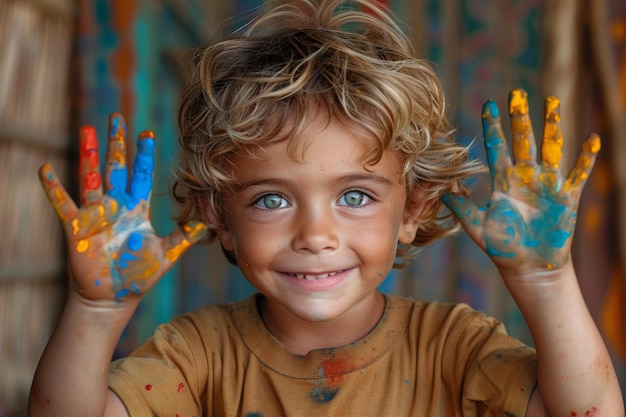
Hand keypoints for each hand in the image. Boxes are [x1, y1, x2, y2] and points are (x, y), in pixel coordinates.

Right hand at [39, 113, 206, 301]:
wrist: (114, 298)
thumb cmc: (139, 275)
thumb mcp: (168, 253)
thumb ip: (186, 235)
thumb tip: (209, 222)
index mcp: (136, 210)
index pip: (141, 175)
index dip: (144, 155)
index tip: (147, 133)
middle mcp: (115, 207)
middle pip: (116, 168)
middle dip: (117, 143)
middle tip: (116, 117)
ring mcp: (95, 216)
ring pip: (91, 178)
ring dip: (88, 155)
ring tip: (86, 130)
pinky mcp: (76, 229)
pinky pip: (63, 205)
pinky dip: (54, 188)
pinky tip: (45, 169)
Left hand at [442, 89, 598, 277]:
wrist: (529, 267)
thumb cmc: (502, 247)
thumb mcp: (477, 226)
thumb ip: (461, 206)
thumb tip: (442, 188)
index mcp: (503, 181)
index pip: (496, 147)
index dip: (493, 127)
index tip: (488, 104)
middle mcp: (525, 177)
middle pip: (523, 140)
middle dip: (520, 117)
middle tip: (516, 93)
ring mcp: (547, 185)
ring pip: (550, 148)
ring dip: (551, 126)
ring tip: (551, 101)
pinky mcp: (567, 197)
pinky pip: (578, 174)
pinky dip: (586, 158)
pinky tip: (591, 139)